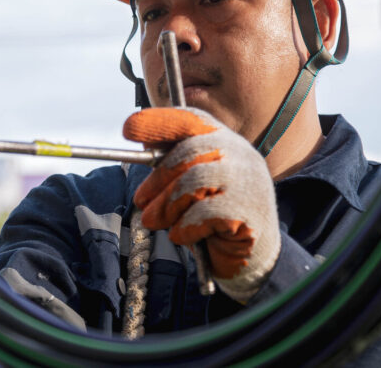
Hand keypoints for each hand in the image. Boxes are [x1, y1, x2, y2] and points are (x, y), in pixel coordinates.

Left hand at [123, 107, 280, 302]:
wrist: (249, 259)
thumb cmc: (212, 215)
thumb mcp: (189, 184)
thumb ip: (171, 163)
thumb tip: (145, 145)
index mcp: (224, 141)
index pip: (192, 120)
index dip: (159, 122)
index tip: (128, 129)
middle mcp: (242, 156)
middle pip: (190, 151)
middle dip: (158, 177)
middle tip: (140, 200)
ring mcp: (251, 183)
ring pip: (195, 181)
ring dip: (167, 205)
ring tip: (153, 221)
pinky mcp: (251, 214)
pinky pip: (206, 213)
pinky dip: (185, 226)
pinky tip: (181, 235)